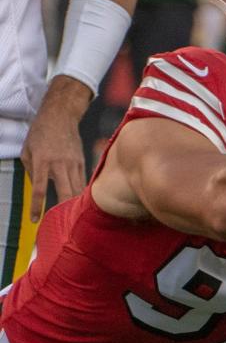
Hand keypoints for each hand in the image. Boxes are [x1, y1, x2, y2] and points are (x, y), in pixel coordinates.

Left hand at [20, 83, 88, 220]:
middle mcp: (59, 164)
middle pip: (65, 193)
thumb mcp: (27, 151)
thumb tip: (39, 189)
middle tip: (63, 226)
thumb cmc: (40, 133)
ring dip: (75, 205)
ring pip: (76, 190)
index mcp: (42, 161)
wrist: (60, 116)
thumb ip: (31, 171)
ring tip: (74, 220)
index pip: (39, 189)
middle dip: (64, 210)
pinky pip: (82, 183)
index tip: (35, 220)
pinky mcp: (82, 163)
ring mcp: (73, 164)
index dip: (37, 207)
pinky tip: (81, 204)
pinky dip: (80, 194)